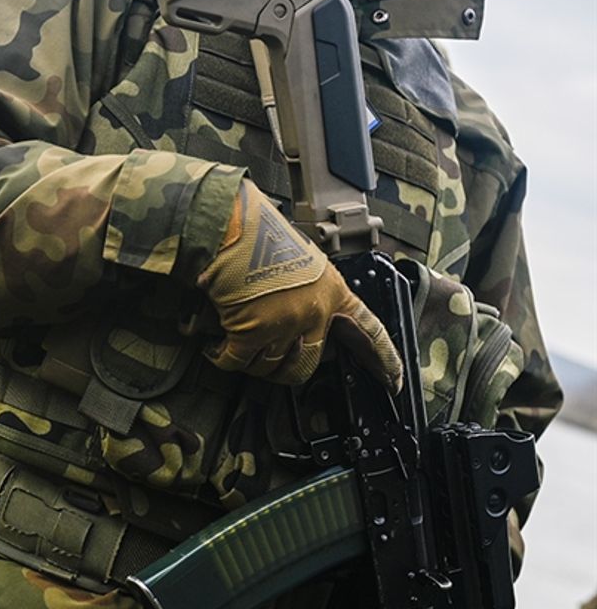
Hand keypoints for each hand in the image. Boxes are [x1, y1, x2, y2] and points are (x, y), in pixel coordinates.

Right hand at [195, 180, 402, 390]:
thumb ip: (306, 293)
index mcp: (333, 291)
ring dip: (250, 360)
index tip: (394, 382)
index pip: (370, 331)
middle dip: (285, 368)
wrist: (231, 228)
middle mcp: (315, 312)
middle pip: (309, 364)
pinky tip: (215, 349)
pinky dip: (223, 357)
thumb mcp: (300, 261)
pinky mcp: (252, 333)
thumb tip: (291, 324)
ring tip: (234, 343)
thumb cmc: (258, 235)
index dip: (384, 360)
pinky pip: (237, 361)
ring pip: (270, 366)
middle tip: (266, 359)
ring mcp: (284, 325)